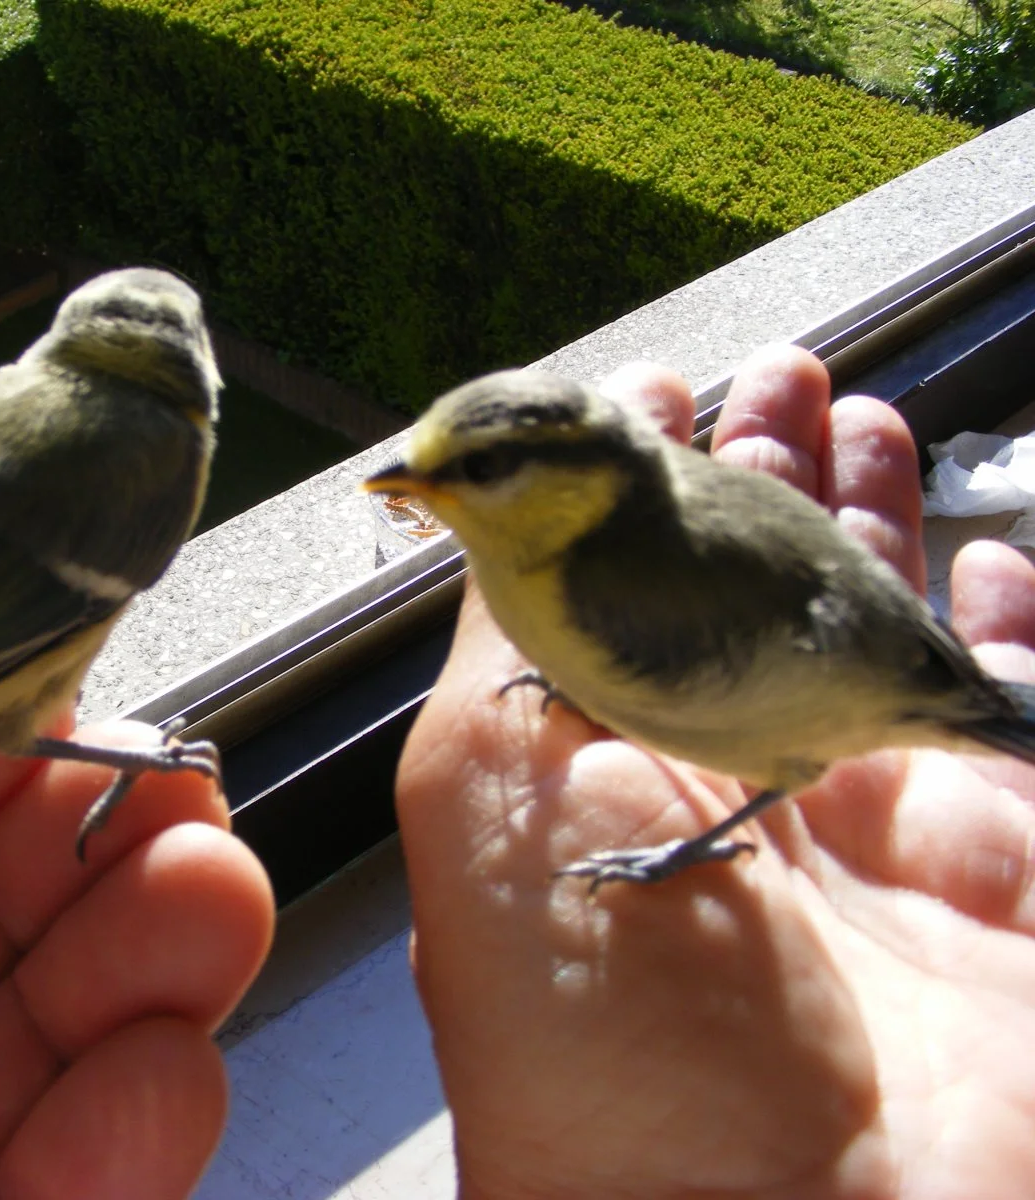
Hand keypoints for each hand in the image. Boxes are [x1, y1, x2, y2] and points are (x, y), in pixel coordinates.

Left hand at [397, 345, 1034, 1197]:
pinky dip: (1002, 635)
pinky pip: (997, 716)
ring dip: (877, 523)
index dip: (636, 488)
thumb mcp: (485, 797)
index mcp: (600, 775)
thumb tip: (483, 530)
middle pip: (748, 598)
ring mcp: (867, 839)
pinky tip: (996, 559)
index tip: (650, 392)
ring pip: (874, 636)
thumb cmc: (592, 1035)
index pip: (621, 591)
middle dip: (765, 476)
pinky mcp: (995, 886)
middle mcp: (721, 793)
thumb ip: (499, 646)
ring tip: (866, 413)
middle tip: (778, 375)